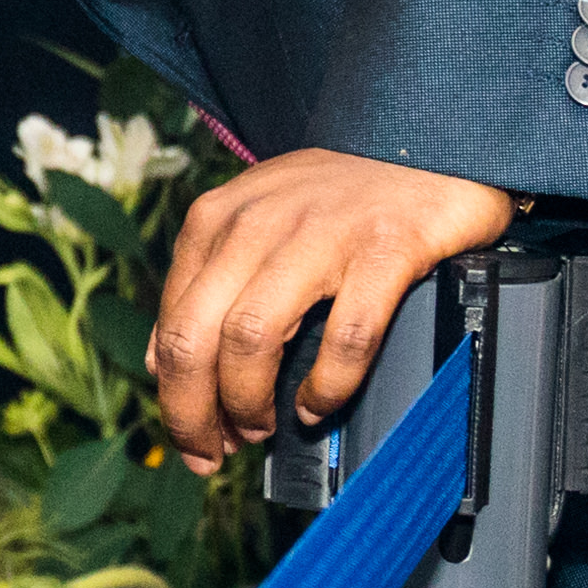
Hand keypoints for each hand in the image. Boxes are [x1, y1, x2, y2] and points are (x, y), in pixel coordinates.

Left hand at [147, 148, 513, 470]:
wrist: (429, 136)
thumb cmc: (340, 193)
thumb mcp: (253, 223)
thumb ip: (206, 282)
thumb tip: (159, 360)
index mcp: (217, 222)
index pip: (171, 325)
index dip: (173, 395)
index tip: (191, 435)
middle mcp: (257, 226)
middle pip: (195, 338)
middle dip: (194, 411)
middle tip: (214, 452)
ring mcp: (321, 235)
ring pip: (251, 337)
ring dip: (248, 399)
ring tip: (263, 428)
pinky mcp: (385, 248)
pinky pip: (345, 335)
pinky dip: (328, 383)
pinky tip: (320, 403)